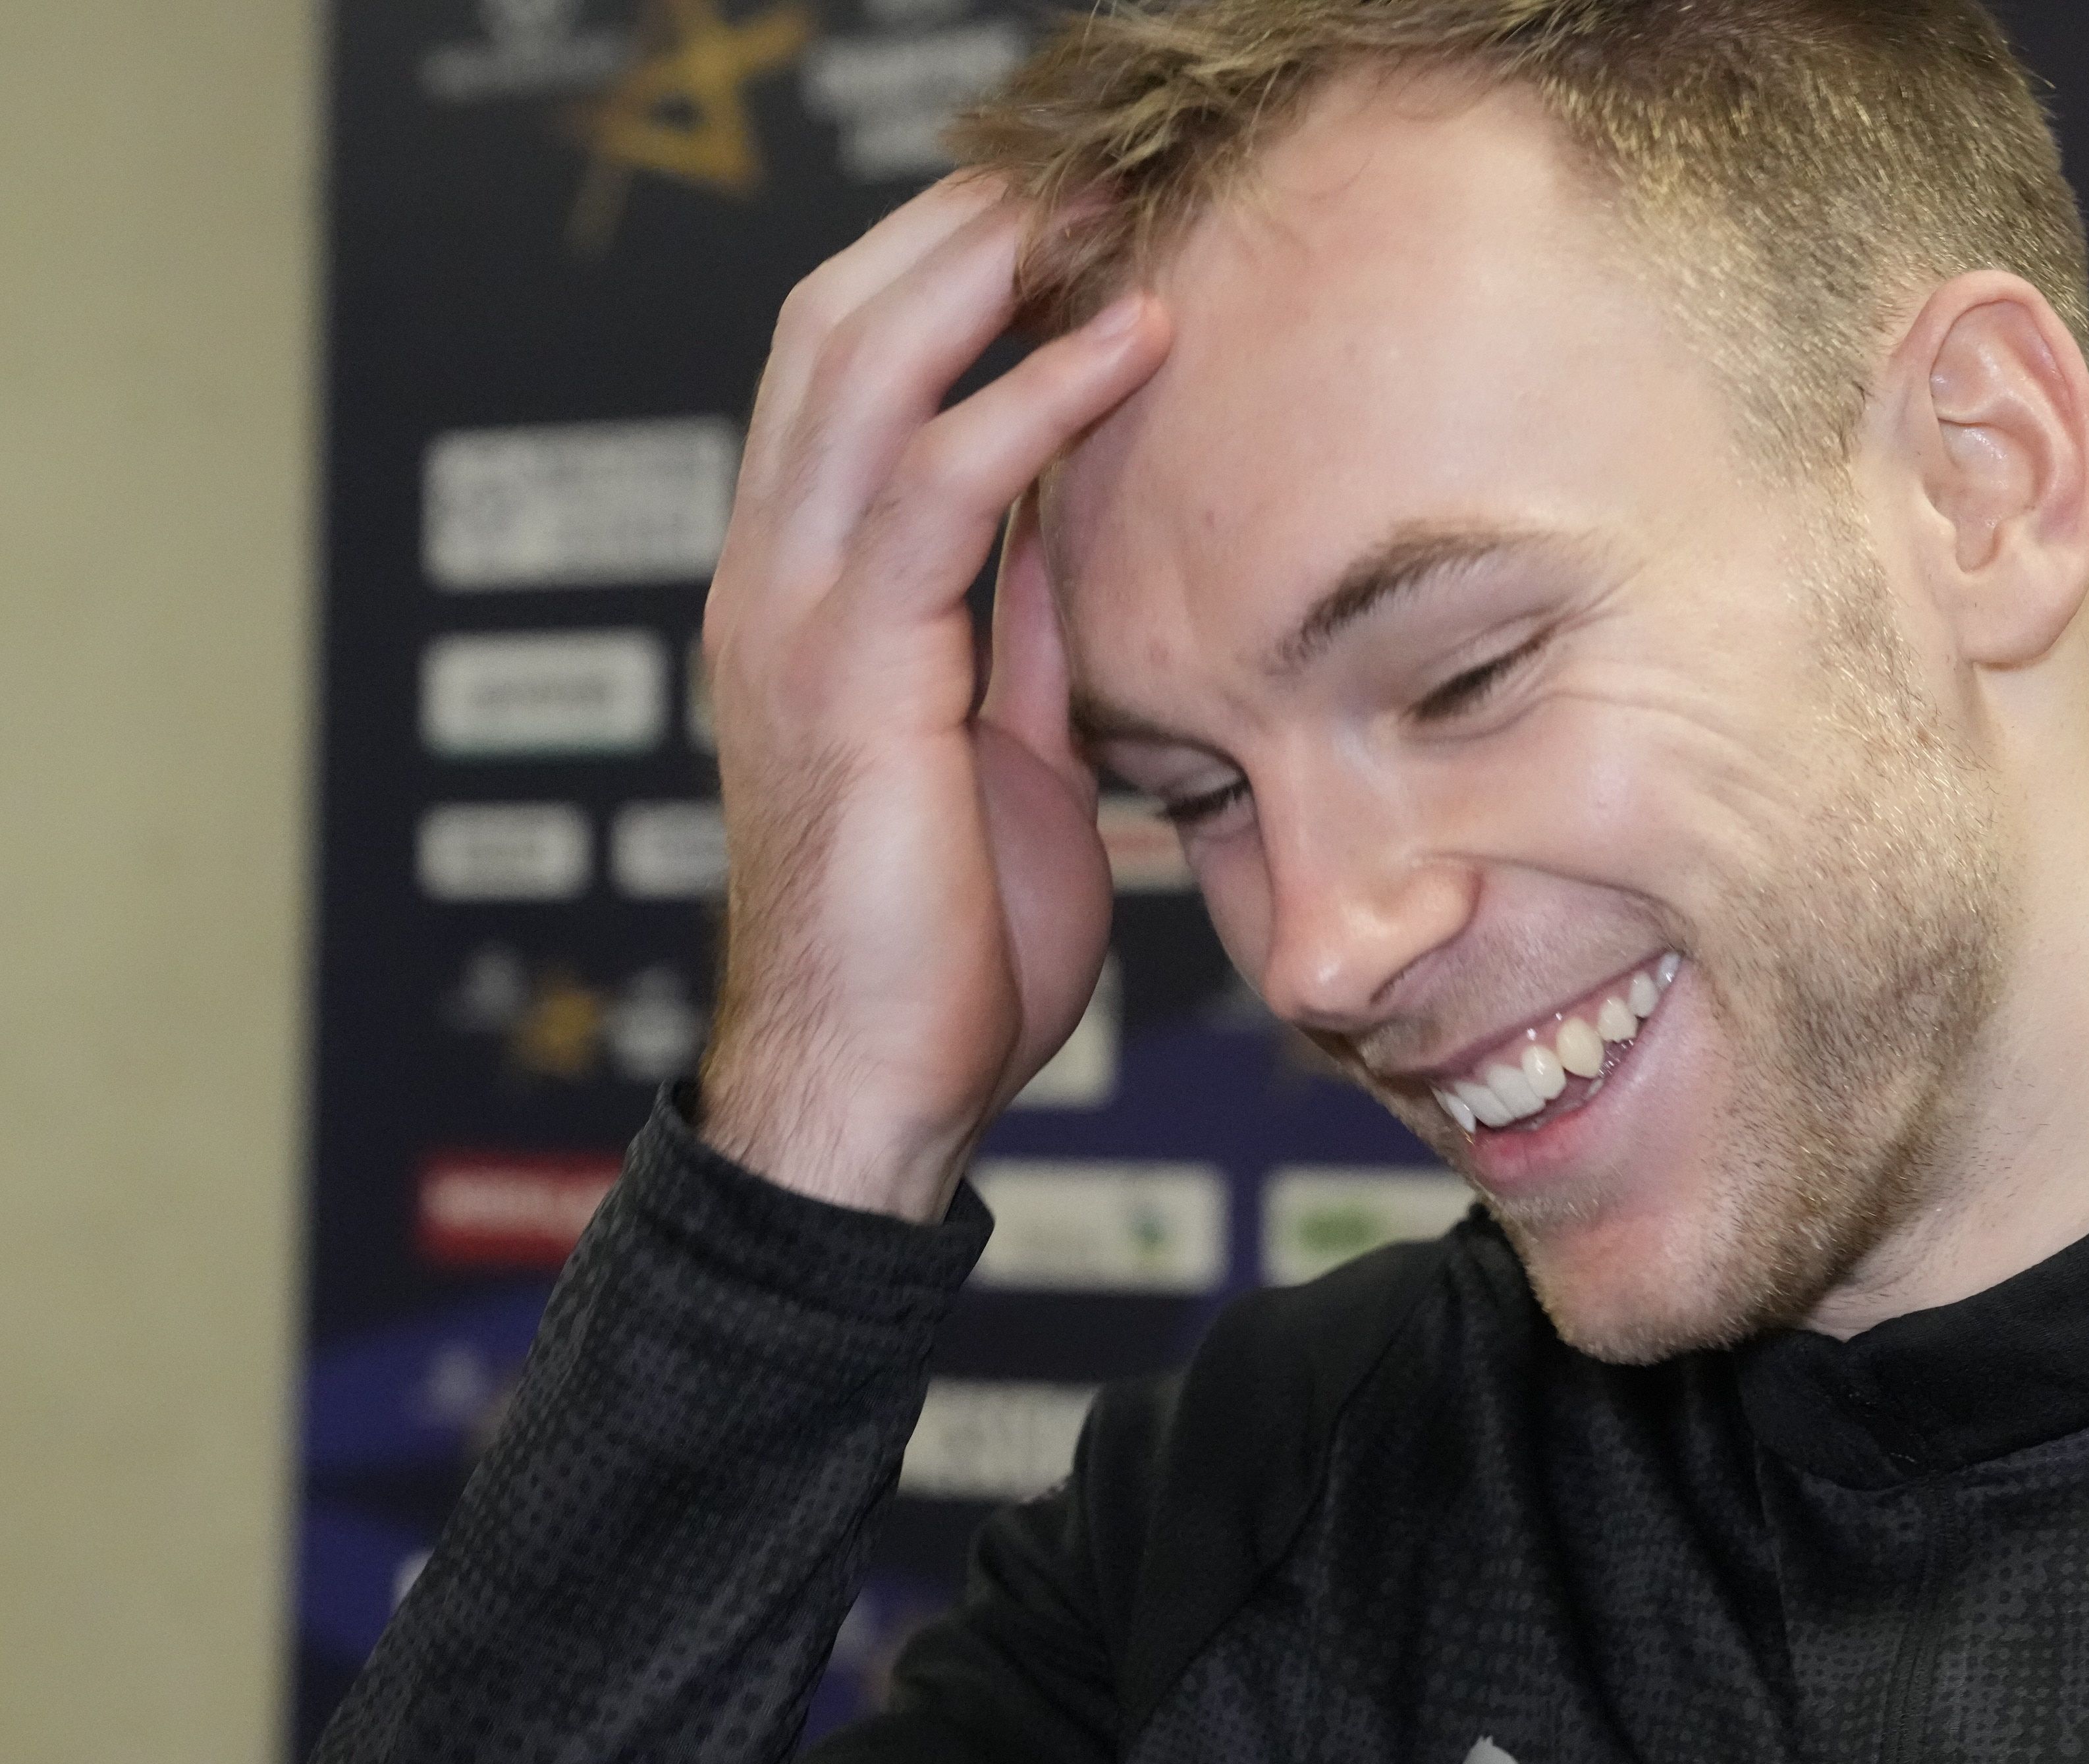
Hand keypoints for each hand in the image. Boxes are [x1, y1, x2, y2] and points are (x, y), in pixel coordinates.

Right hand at [696, 177, 1171, 1219]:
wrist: (878, 1088)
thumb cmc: (952, 952)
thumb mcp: (1019, 763)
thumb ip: (1031, 649)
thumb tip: (1088, 563)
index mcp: (815, 598)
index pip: (863, 381)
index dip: (952, 283)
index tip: (1065, 220)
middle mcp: (778, 579)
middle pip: (843, 328)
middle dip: (960, 231)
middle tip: (1082, 165)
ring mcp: (793, 615)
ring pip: (864, 364)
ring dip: (988, 266)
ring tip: (1101, 199)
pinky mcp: (847, 668)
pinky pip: (936, 485)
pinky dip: (1035, 397)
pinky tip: (1124, 338)